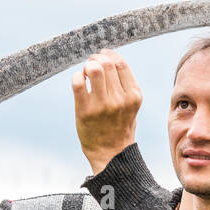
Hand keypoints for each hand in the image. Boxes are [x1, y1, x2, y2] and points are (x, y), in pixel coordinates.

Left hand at [72, 48, 141, 173]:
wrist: (111, 154)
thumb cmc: (119, 127)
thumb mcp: (131, 105)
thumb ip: (124, 85)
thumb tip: (109, 57)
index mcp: (134, 96)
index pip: (121, 63)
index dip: (108, 54)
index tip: (102, 55)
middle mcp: (120, 99)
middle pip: (106, 63)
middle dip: (95, 58)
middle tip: (91, 65)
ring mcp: (102, 105)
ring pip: (93, 69)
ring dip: (86, 66)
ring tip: (85, 73)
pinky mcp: (85, 111)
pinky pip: (78, 82)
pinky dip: (76, 77)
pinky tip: (79, 82)